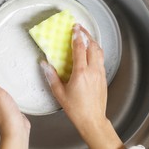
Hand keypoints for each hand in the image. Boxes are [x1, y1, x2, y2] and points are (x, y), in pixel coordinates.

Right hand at [41, 24, 124, 148]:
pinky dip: (96, 51)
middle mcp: (92, 71)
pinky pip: (101, 59)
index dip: (77, 36)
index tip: (74, 28)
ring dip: (92, 42)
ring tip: (86, 36)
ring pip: (99, 52)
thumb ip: (52, 77)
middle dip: (86, 34)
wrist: (93, 119)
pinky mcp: (103, 78)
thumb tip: (45, 64)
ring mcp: (100, 74)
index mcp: (81, 73)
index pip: (79, 49)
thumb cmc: (76, 109)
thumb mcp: (59, 93)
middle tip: (80, 28)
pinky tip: (91, 52)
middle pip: (92, 46)